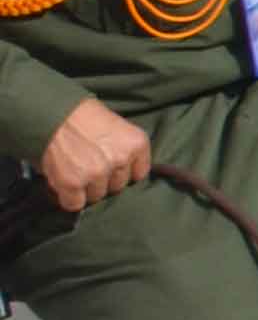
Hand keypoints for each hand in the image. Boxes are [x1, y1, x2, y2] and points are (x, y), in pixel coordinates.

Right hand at [32, 97, 151, 215]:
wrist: (56, 114)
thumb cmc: (87, 118)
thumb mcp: (119, 129)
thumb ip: (125, 151)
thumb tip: (123, 175)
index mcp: (137, 144)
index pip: (139, 174)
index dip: (123, 173)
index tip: (112, 169)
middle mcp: (121, 159)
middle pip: (117, 187)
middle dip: (104, 181)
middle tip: (89, 168)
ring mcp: (97, 173)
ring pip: (97, 196)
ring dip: (86, 190)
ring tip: (76, 173)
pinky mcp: (73, 183)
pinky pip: (76, 204)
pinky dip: (69, 199)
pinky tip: (66, 185)